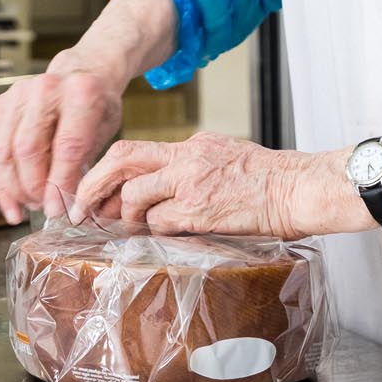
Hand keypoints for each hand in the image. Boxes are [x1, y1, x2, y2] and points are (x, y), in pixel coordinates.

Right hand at [0, 50, 128, 223]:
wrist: (81, 72)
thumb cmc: (96, 106)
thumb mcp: (104, 131)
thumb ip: (84, 164)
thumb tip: (64, 206)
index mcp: (81, 92)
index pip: (67, 146)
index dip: (59, 183)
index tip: (56, 210)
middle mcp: (46, 88)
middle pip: (29, 149)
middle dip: (33, 187)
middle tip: (42, 207)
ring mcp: (19, 93)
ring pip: (5, 151)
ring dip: (13, 187)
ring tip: (26, 207)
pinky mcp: (2, 102)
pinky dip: (1, 179)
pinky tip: (12, 199)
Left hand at [72, 131, 366, 237]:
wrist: (302, 188)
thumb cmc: (274, 180)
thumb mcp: (228, 157)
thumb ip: (195, 167)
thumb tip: (166, 190)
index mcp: (193, 144)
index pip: (134, 149)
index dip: (105, 171)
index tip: (91, 191)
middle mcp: (187, 157)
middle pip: (122, 160)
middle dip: (93, 184)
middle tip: (80, 208)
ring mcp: (192, 182)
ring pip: (136, 194)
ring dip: (127, 215)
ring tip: (130, 230)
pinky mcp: (201, 209)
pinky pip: (161, 221)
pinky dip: (155, 231)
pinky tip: (163, 237)